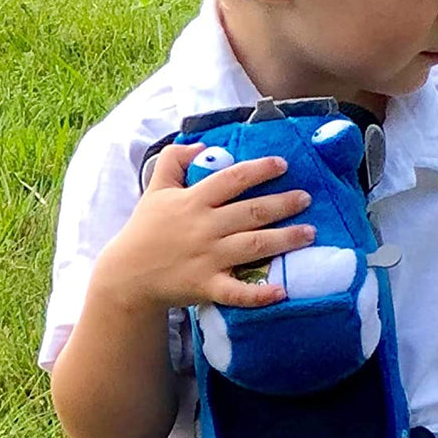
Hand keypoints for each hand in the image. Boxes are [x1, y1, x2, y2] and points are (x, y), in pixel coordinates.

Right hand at [94, 141, 314, 311]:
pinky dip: (259, 294)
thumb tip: (200, 144)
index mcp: (193, 201)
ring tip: (311, 233)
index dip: (259, 169)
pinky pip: (236, 291)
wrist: (126, 275)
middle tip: (307, 198)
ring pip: (253, 246)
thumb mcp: (155, 188)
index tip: (283, 164)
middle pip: (251, 212)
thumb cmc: (146, 229)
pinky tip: (282, 291)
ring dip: (285, 239)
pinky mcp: (206, 286)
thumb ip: (174, 160)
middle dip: (283, 204)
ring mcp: (207, 258)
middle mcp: (204, 227)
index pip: (231, 179)